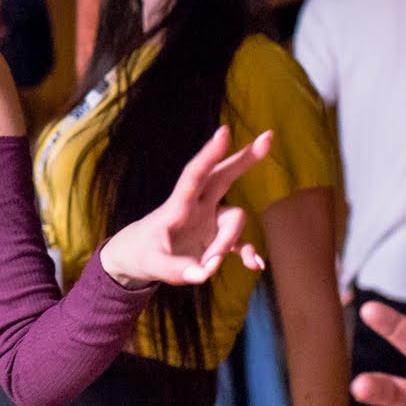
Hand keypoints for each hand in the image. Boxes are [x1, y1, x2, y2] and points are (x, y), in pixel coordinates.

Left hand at [95, 127, 270, 286]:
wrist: (138, 259)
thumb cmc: (142, 254)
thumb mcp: (151, 265)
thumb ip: (176, 269)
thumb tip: (202, 274)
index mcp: (177, 206)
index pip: (194, 175)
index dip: (209, 155)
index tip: (223, 132)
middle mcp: (197, 208)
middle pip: (223, 177)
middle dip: (244, 159)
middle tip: (268, 138)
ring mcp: (209, 221)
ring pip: (235, 218)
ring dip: (229, 243)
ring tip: (206, 266)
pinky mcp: (216, 238)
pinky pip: (240, 242)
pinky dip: (248, 252)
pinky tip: (256, 265)